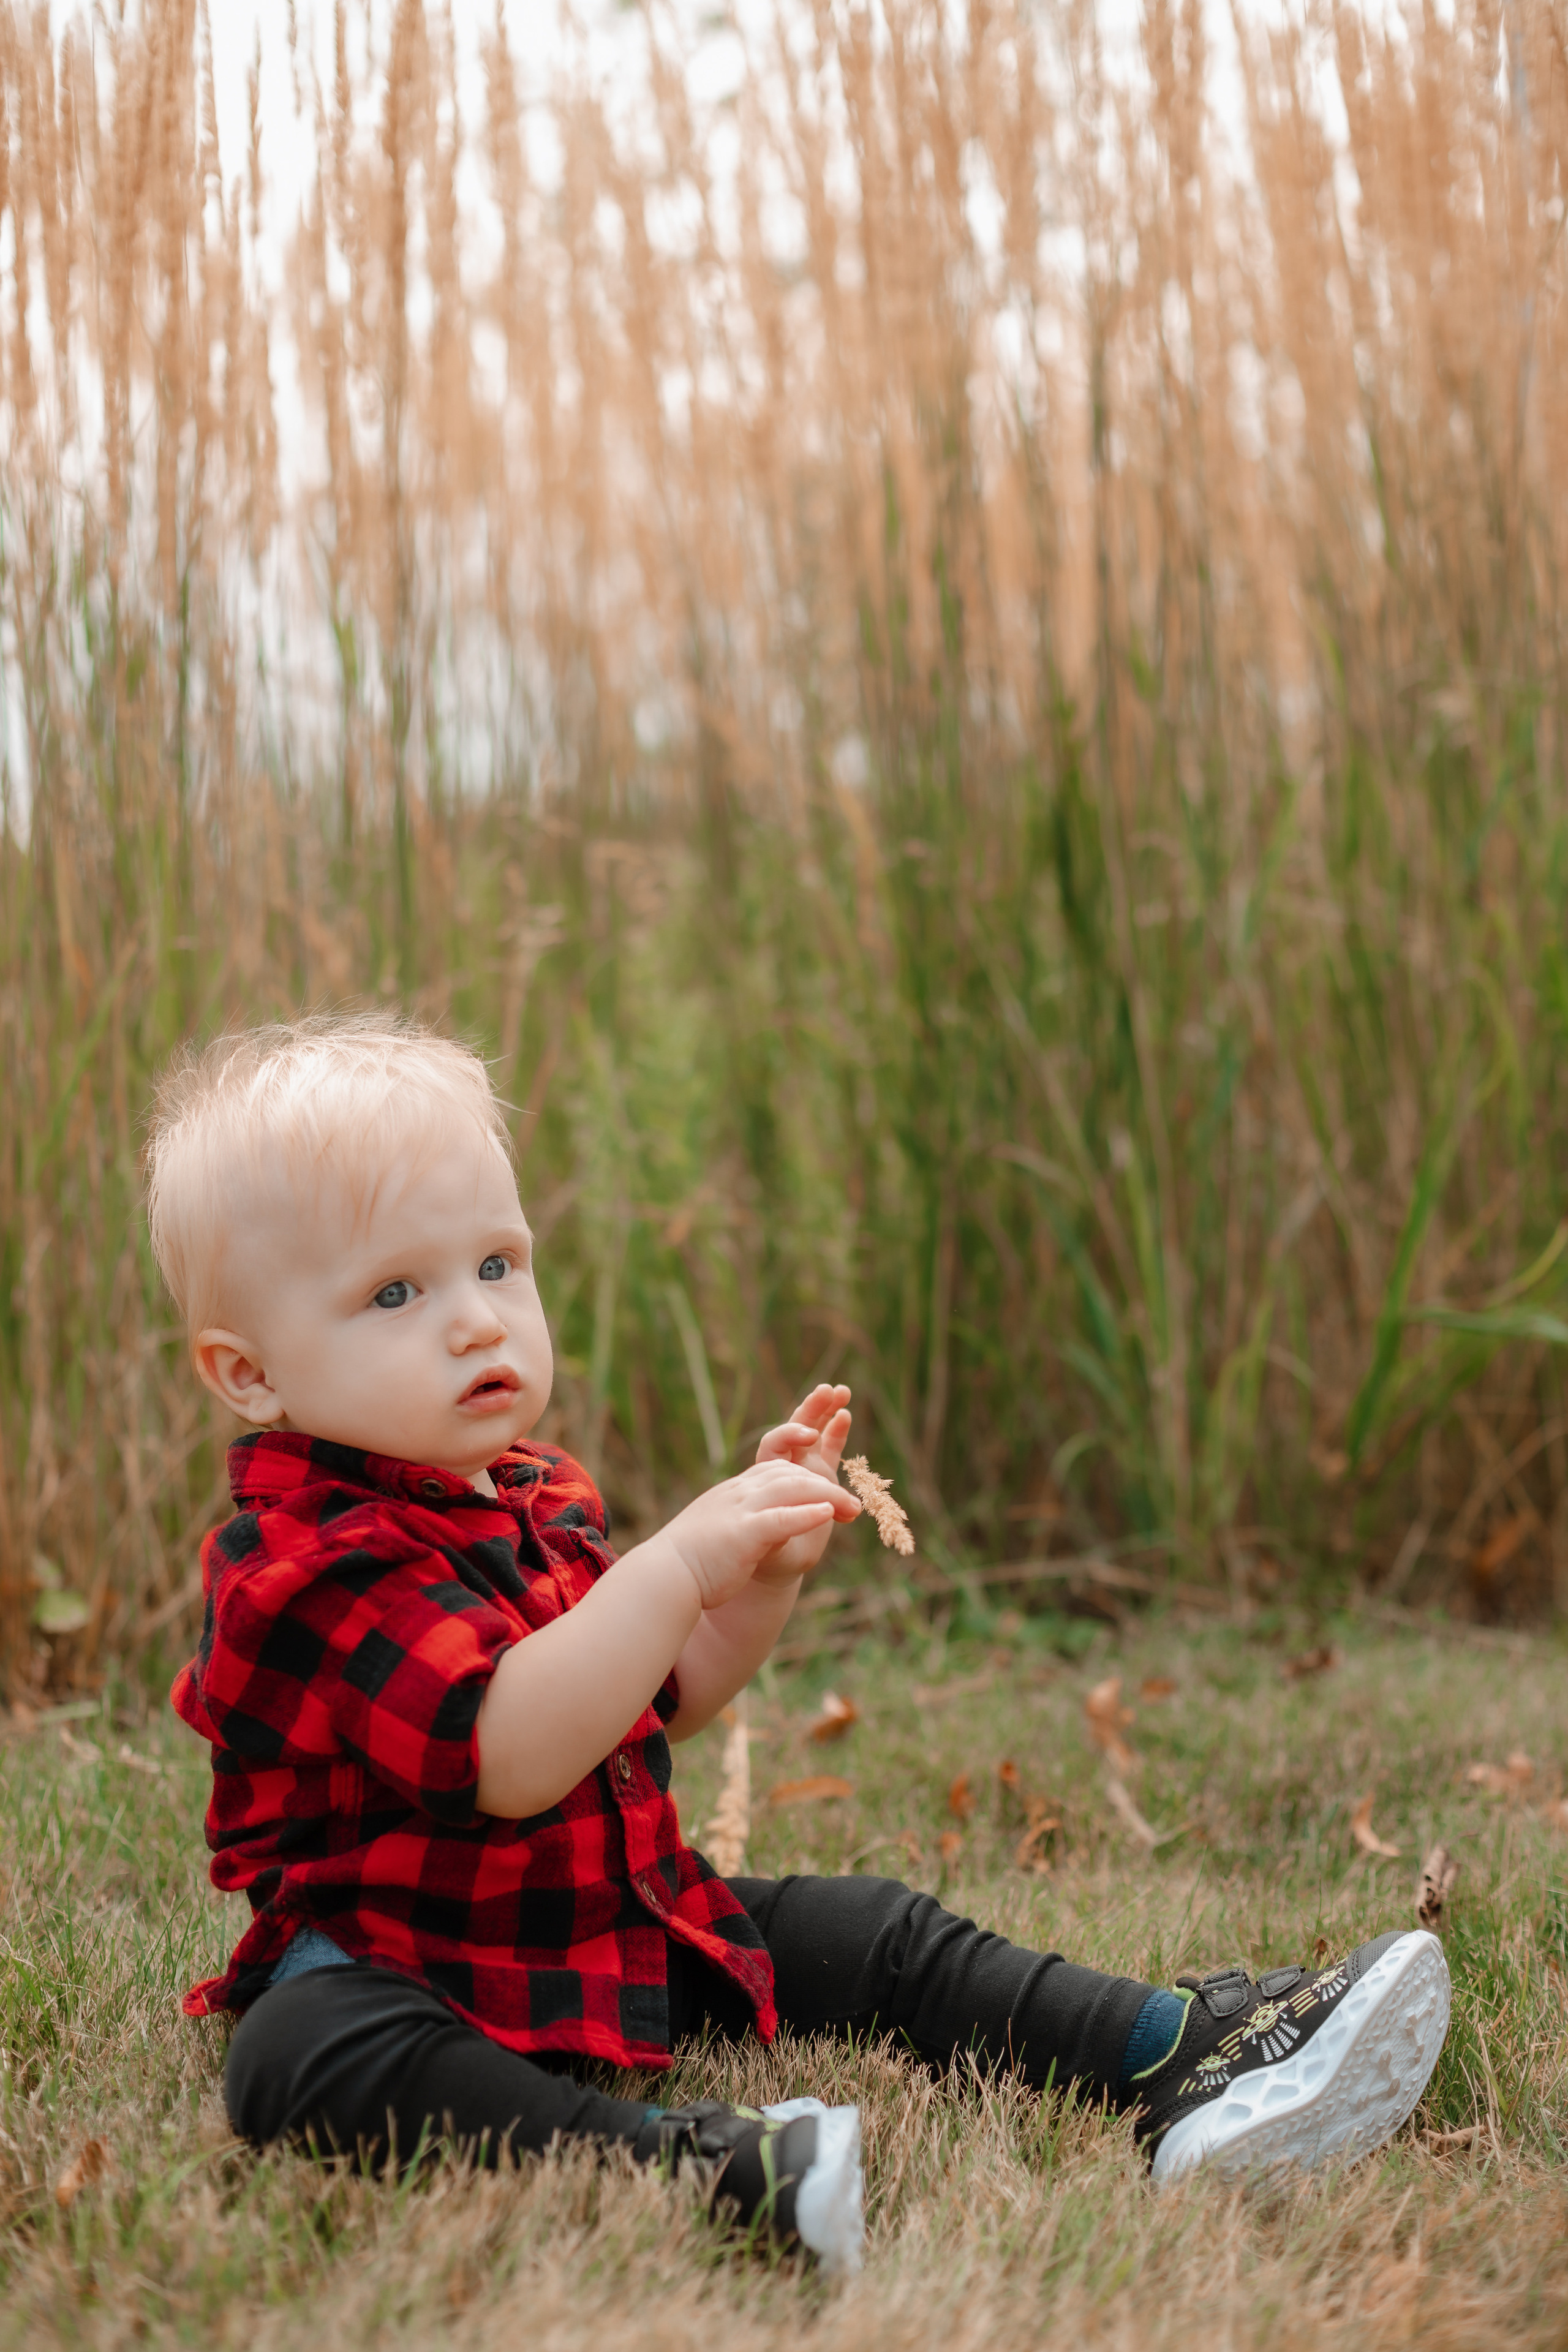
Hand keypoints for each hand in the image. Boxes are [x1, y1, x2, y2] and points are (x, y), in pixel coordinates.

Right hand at [657, 1448, 859, 1611]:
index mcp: (733, 1493)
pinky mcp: (742, 1533)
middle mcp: (738, 1493)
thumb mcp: (718, 1534)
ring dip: (828, 1497)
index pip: (778, 1470)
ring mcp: (740, 1510)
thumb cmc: (688, 1563)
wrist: (663, 1577)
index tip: (831, 1493)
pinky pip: (781, 1517)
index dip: (809, 1477)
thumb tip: (752, 1530)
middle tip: (854, 1506)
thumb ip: (738, 1524)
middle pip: (791, 1474)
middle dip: (826, 1485)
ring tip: (853, 1509)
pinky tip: (827, 1514)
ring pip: (792, 1489)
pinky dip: (806, 1513)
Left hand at [750, 1383, 854, 1585]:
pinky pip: (831, 1447)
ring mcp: (805, 1468)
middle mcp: (785, 1467)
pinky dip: (837, 1431)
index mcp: (767, 1478)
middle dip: (812, 1409)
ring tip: (841, 1392)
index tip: (808, 1436)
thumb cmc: (768, 1555)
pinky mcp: (823, 1475)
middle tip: (828, 1391)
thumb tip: (803, 1515)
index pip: (775, 1446)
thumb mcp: (771, 1546)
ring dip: (826, 1412)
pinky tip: (845, 1414)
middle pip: (796, 1429)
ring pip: (815, 1432)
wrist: (777, 1562)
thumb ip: (783, 1528)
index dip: (789, 1436)